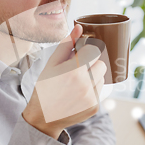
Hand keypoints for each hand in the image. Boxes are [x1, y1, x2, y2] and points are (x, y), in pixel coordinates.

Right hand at [22, 24, 106, 138]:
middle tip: (78, 68)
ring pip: (102, 77)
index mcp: (74, 71)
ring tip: (77, 82)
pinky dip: (92, 89)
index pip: (94, 51)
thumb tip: (79, 27)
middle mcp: (85, 84)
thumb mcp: (51, 64)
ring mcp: (92, 97)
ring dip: (93, 76)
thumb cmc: (45, 87)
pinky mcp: (95, 107)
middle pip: (102, 64)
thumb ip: (66, 44)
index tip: (80, 54)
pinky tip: (78, 93)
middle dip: (92, 63)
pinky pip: (99, 90)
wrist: (43, 117)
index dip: (87, 51)